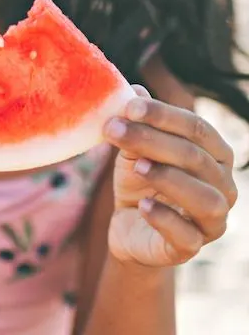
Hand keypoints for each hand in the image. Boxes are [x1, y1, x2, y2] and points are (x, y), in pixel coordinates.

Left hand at [104, 85, 236, 266]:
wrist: (129, 228)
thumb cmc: (139, 182)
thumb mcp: (135, 150)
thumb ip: (138, 123)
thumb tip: (134, 89)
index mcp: (214, 154)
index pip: (196, 128)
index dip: (163, 115)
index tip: (128, 106)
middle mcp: (223, 184)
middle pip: (194, 157)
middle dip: (152, 140)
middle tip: (114, 128)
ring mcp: (213, 219)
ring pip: (203, 197)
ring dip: (168, 178)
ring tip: (136, 166)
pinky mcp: (193, 246)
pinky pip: (186, 234)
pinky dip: (164, 218)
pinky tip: (142, 206)